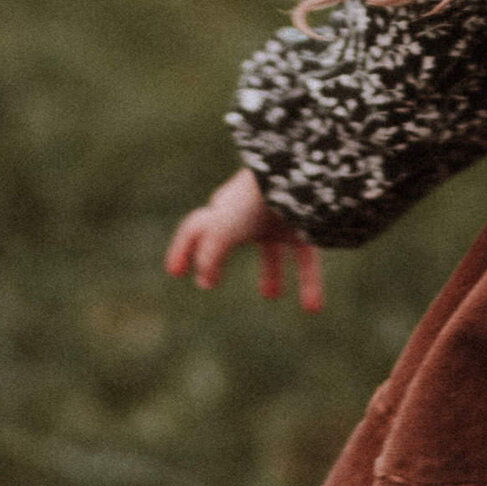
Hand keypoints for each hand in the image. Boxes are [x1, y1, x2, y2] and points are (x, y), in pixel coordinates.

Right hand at [166, 167, 324, 311]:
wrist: (298, 177)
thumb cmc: (255, 200)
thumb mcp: (223, 229)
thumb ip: (209, 256)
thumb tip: (203, 281)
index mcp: (223, 209)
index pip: (195, 230)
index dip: (182, 249)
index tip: (174, 272)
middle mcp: (249, 214)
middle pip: (230, 239)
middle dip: (218, 258)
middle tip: (209, 283)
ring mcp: (277, 219)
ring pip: (272, 252)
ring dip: (271, 273)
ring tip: (272, 296)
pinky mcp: (305, 227)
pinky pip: (305, 259)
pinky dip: (308, 283)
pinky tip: (312, 308)